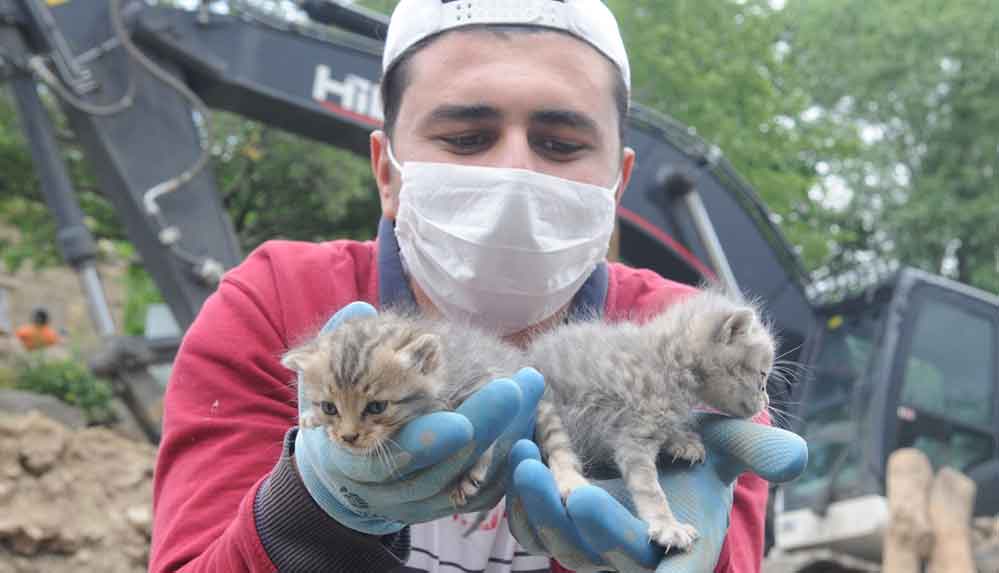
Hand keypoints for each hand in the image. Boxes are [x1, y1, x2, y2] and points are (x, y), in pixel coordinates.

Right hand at [293, 302, 544, 534]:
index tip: (465, 418)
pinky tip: (529, 432)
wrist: (340, 473)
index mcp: (351, 461)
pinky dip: (503, 470)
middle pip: (438, 471)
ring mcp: (413, 504)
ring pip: (465, 484)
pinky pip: (477, 500)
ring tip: (527, 393)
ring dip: (501, 440)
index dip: (430, 440)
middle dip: (480, 429)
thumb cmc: (341, 408)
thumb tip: (360, 306)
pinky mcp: (440, 508)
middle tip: (513, 389)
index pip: (396, 453)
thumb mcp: (331, 379)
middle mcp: (383, 492)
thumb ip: (342, 343)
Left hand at [506, 413, 807, 571]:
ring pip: (555, 542)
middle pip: (603, 553)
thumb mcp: (726, 448)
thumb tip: (794, 458)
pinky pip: (529, 525)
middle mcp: (629, 557)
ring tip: (528, 461)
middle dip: (587, 524)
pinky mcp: (552, 527)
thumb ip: (755, 451)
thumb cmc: (695, 454)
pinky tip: (514, 456)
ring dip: (538, 507)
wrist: (650, 452)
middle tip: (571, 490)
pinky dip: (518, 499)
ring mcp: (585, 546)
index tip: (665, 540)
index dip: (669, 563)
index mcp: (678, 550)